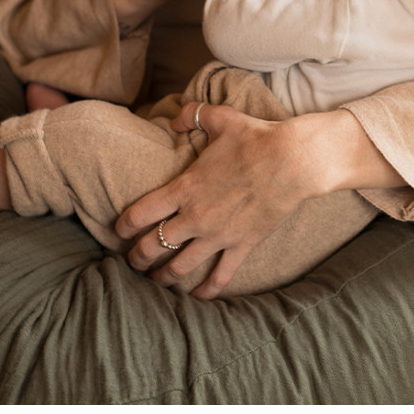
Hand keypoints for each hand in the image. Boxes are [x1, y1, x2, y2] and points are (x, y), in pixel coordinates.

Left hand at [114, 102, 401, 298]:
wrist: (293, 160)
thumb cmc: (256, 137)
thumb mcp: (220, 118)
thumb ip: (191, 115)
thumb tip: (173, 118)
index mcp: (183, 187)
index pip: (139, 214)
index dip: (123, 226)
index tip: (119, 230)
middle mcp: (195, 217)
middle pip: (152, 246)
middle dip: (136, 257)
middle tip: (132, 261)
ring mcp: (217, 236)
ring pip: (179, 267)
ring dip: (162, 277)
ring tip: (155, 281)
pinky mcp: (241, 246)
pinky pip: (219, 277)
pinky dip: (206, 291)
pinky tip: (197, 297)